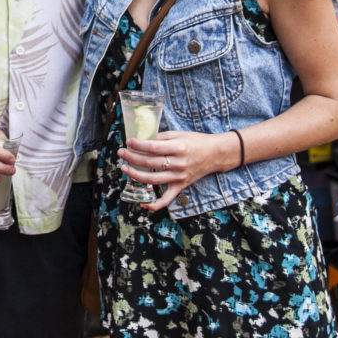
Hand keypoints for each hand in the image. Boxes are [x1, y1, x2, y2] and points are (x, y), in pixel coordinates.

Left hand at [117, 130, 231, 211]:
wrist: (216, 154)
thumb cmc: (197, 142)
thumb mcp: (179, 134)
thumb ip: (161, 137)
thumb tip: (142, 139)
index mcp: (178, 148)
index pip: (153, 147)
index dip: (138, 145)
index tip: (128, 141)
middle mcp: (179, 163)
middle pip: (150, 163)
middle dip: (132, 157)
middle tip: (122, 153)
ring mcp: (180, 177)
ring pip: (153, 179)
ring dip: (136, 175)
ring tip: (125, 168)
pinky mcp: (181, 186)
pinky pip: (167, 198)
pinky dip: (155, 204)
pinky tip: (143, 204)